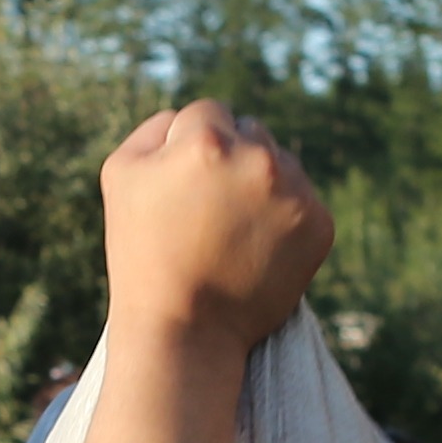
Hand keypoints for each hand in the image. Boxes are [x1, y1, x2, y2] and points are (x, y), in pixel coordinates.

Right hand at [97, 101, 329, 353]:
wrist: (185, 330)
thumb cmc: (142, 253)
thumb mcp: (121, 175)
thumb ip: (155, 128)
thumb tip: (188, 117)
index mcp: (207, 140)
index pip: (210, 112)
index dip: (192, 147)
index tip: (186, 186)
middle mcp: (259, 159)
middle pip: (252, 132)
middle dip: (234, 159)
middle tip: (210, 211)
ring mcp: (296, 193)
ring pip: (283, 164)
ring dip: (264, 185)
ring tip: (234, 231)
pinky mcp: (320, 226)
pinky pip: (305, 201)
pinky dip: (286, 218)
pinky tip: (258, 247)